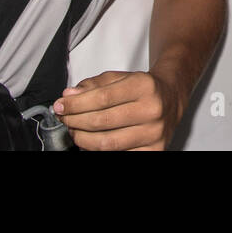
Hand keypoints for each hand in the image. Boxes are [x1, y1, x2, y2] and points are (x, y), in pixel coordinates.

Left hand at [54, 69, 184, 149]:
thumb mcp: (120, 77)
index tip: (60, 105)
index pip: (102, 98)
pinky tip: (90, 142)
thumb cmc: (142, 88)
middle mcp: (152, 110)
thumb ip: (93, 85)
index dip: (76, 104)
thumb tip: (69, 97)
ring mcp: (154, 133)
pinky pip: (117, 155)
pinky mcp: (154, 151)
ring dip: (82, 138)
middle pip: (102, 121)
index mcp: (144, 86)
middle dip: (75, 120)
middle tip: (64, 118)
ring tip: (74, 130)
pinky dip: (97, 150)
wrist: (171, 98)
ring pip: (107, 143)